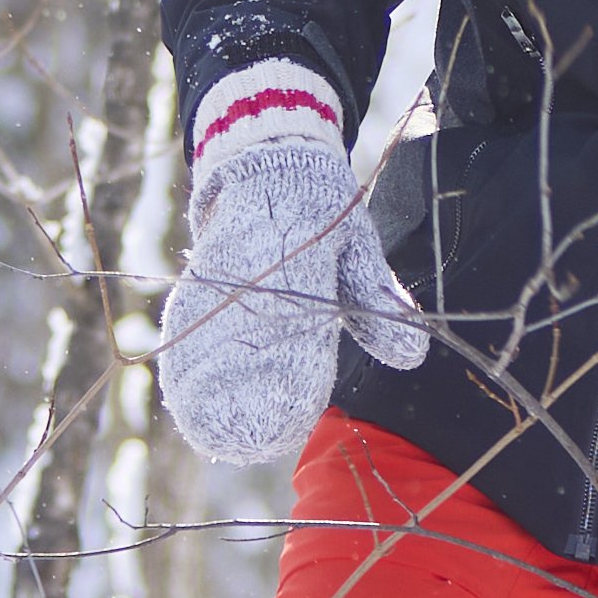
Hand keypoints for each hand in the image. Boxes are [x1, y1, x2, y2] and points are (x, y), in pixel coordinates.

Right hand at [157, 70, 424, 463]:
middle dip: (245, 395)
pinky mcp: (201, 276)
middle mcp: (256, 272)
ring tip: (212, 434)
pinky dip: (186, 359)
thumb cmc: (323, 209)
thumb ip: (377, 301)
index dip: (289, 376)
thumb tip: (413, 355)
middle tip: (250, 443)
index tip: (291, 417)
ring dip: (209, 386)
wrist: (269, 154)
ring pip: (209, 336)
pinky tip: (185, 396)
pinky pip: (188, 322)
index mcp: (301, 263)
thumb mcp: (358, 246)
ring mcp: (222, 275)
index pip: (292, 328)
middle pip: (244, 343)